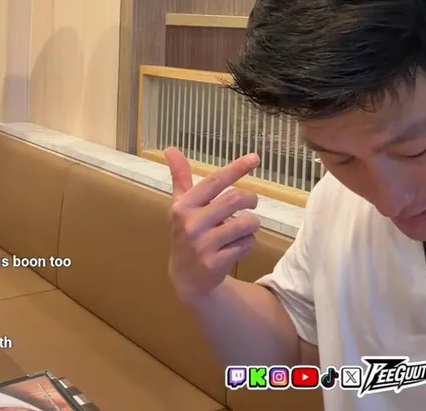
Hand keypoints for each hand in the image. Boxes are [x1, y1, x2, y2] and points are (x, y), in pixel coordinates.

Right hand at [166, 148, 262, 302]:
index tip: (255, 158)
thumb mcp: (181, 206)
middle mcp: (190, 224)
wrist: (186, 277)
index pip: (215, 181)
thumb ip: (181, 177)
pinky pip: (247, 244)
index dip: (236, 168)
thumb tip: (170, 148)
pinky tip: (236, 248)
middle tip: (251, 203)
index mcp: (183, 206)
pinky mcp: (215, 263)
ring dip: (252, 225)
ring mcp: (202, 245)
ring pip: (247, 223)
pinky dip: (248, 243)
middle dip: (251, 200)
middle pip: (236, 199)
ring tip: (243, 229)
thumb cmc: (188, 233)